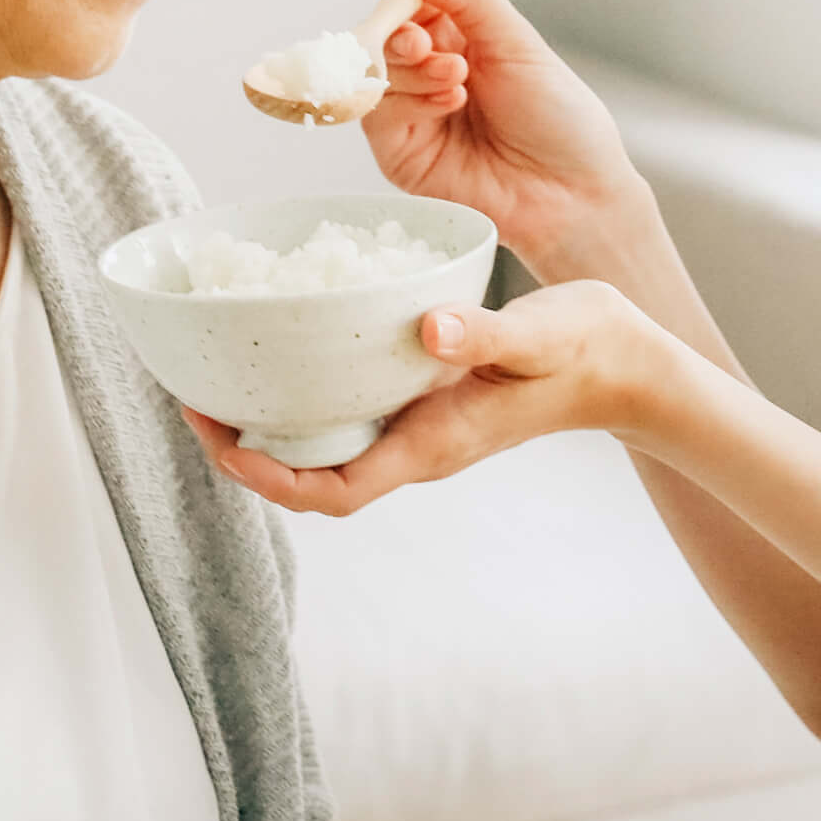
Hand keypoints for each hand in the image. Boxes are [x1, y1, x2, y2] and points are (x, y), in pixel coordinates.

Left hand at [183, 281, 684, 514]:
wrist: (626, 365)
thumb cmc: (586, 351)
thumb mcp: (540, 335)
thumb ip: (487, 335)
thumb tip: (427, 328)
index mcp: (433, 444)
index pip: (332, 492)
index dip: (267, 478)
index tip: (217, 437)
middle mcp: (417, 446)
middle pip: (311, 477)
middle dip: (246, 452)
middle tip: (194, 398)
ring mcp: (421, 430)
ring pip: (327, 448)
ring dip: (271, 426)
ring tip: (223, 377)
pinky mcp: (428, 403)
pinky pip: (352, 415)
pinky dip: (310, 394)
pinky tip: (292, 351)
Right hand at [360, 0, 650, 273]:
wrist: (572, 194)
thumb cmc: (559, 118)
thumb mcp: (517, 43)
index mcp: (461, 29)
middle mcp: (431, 63)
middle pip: (384, 24)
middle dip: (397, 24)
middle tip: (424, 39)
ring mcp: (412, 106)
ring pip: (376, 66)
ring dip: (411, 64)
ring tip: (456, 77)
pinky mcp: (401, 149)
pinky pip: (379, 112)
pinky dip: (410, 99)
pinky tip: (451, 102)